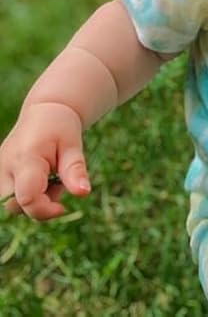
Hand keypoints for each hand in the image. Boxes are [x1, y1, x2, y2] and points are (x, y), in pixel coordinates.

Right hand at [0, 102, 89, 219]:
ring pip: (11, 205)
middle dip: (39, 205)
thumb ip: (75, 170)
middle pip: (15, 207)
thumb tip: (83, 193)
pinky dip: (27, 195)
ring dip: (33, 200)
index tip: (62, 207)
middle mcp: (5, 168)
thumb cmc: (60, 127)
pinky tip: (38, 180)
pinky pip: (10, 198)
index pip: (27, 198)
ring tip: (48, 177)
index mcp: (26, 159)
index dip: (45, 210)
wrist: (43, 114)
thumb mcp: (73, 144)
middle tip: (56, 183)